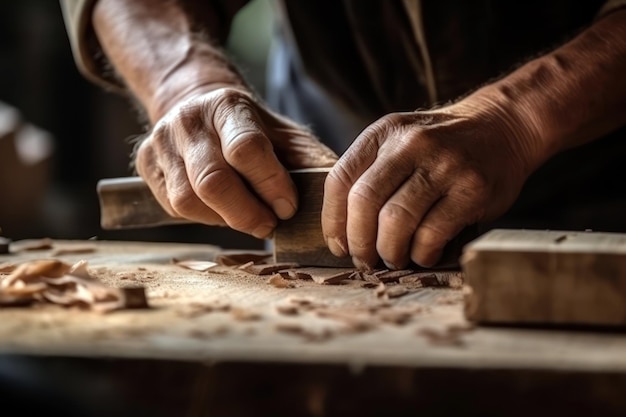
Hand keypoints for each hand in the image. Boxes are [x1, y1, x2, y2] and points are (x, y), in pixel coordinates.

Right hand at [134, 87, 337, 237]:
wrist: (199, 108)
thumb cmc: (252, 130)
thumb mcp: (286, 136)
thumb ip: (312, 162)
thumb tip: (341, 196)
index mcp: (228, 106)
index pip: (246, 149)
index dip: (270, 185)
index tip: (287, 208)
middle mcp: (188, 120)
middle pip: (212, 181)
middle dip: (247, 214)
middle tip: (269, 226)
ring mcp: (161, 141)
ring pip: (188, 200)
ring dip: (224, 220)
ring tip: (248, 218)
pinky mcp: (145, 164)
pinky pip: (174, 207)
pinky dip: (204, 218)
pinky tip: (223, 211)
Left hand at [321, 101, 538, 268]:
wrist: (502, 129)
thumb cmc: (440, 146)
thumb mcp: (399, 142)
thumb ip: (370, 174)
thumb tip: (342, 232)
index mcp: (383, 133)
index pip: (340, 179)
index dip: (333, 221)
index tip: (339, 244)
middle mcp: (410, 144)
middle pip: (364, 202)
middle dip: (359, 241)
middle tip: (365, 259)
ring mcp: (443, 165)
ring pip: (396, 221)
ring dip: (389, 251)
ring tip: (394, 258)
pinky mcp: (472, 189)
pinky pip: (432, 234)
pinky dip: (421, 254)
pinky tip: (424, 254)